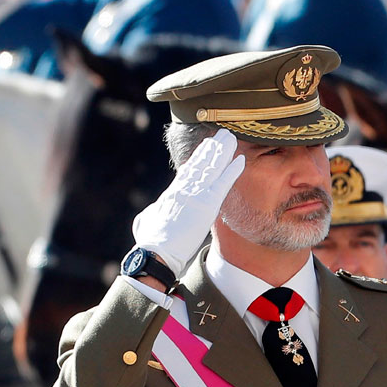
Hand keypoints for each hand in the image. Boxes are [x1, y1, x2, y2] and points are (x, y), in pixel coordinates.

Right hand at [132, 129, 244, 276]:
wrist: (156, 251)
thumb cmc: (149, 242)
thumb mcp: (146, 221)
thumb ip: (153, 212)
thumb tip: (153, 212)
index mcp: (171, 194)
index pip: (188, 171)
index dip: (198, 157)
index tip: (206, 146)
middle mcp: (184, 190)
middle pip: (201, 164)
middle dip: (212, 148)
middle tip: (222, 135)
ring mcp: (195, 195)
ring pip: (212, 168)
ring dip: (223, 152)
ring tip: (231, 138)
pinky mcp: (206, 205)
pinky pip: (223, 184)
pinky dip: (232, 171)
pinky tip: (240, 159)